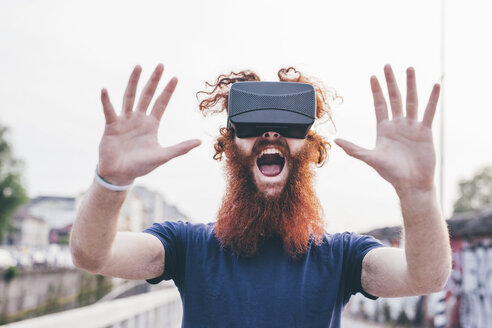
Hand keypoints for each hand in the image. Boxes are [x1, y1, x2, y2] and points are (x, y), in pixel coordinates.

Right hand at [97, 64, 200, 184]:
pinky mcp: (111, 126)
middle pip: (147, 95)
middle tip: (160, 65)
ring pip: (130, 97)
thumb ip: (180, 148)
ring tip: (138, 67)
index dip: (167, 91)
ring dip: (134, 82)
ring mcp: (124, 120)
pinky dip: (106, 101)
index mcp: (151, 124)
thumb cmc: (140, 166)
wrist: (120, 174)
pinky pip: (109, 111)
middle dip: (154, 80)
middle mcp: (138, 119)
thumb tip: (199, 142)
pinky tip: (104, 90)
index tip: (175, 77)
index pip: (161, 103)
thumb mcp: (163, 156)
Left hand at [335, 65, 439, 192]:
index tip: (373, 76)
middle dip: (390, 82)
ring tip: (410, 68)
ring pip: (411, 101)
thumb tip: (336, 141)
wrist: (411, 183)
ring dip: (411, 85)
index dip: (376, 91)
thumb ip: (354, 149)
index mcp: (384, 129)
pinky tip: (435, 86)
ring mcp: (412, 127)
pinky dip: (432, 99)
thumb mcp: (371, 158)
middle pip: (394, 98)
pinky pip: (429, 112)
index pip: (379, 105)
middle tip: (387, 65)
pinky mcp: (425, 132)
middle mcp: (398, 125)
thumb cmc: (391, 173)